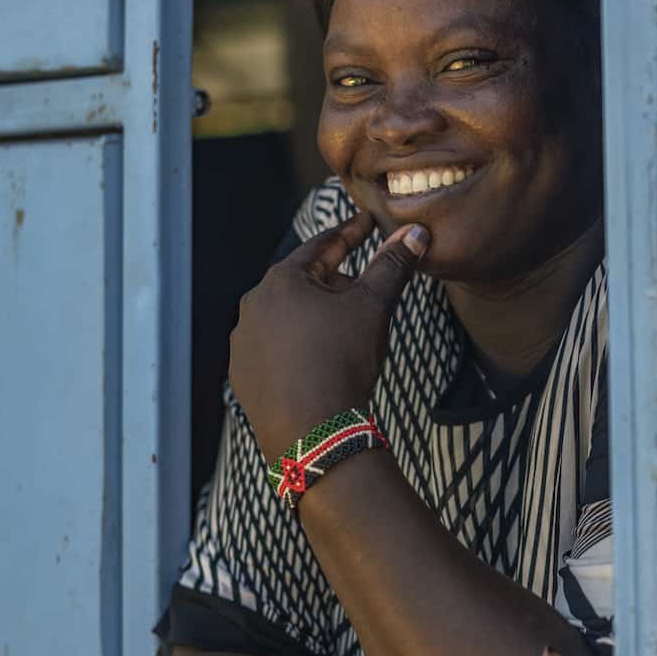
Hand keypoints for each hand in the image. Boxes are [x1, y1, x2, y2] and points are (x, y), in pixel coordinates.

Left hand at [229, 212, 427, 461]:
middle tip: (363, 290)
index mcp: (282, 280)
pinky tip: (316, 361)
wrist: (312, 431)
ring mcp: (244, 341)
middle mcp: (253, 305)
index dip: (350, 234)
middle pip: (302, 281)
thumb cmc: (341, 362)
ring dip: (313, 316)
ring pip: (286, 316)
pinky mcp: (242, 374)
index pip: (322, 245)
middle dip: (334, 281)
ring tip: (342, 332)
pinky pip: (272, 348)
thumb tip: (414, 233)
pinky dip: (295, 347)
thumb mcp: (373, 307)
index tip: (366, 225)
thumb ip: (392, 265)